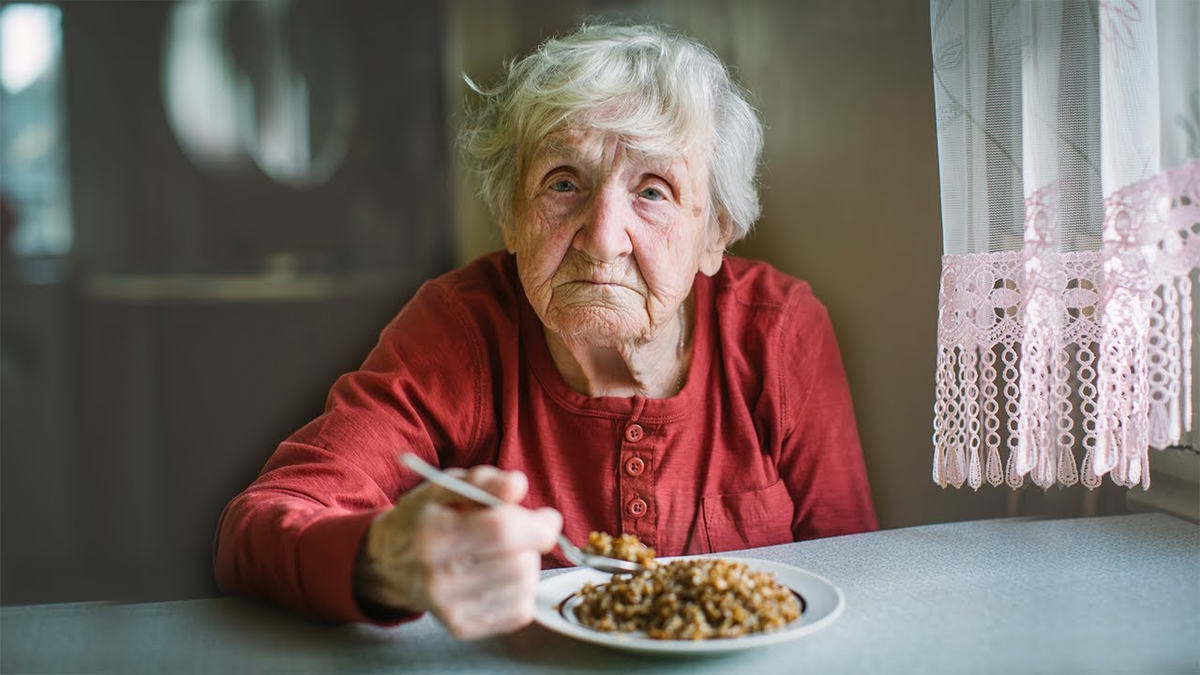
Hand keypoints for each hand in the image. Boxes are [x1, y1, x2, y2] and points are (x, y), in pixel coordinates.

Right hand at [354, 465, 561, 638]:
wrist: (388, 564)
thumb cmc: (424, 519)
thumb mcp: (445, 487)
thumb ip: (485, 481)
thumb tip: (518, 486)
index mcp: (433, 533)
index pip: (501, 531)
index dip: (537, 525)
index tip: (547, 518)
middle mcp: (438, 576)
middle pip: (519, 563)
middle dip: (533, 544)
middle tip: (525, 534)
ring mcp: (449, 607)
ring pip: (523, 587)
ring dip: (528, 566)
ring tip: (508, 554)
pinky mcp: (461, 628)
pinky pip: (519, 612)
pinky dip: (522, 591)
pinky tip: (503, 577)